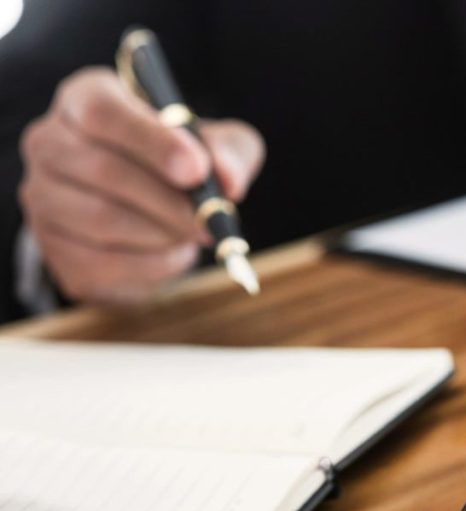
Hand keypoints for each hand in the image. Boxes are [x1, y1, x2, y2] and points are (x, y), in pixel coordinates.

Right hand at [18, 67, 264, 304]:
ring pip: (101, 219)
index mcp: (86, 98)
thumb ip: (230, 152)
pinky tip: (174, 252)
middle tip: (210, 218)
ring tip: (196, 232)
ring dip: (163, 232)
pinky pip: (100, 261)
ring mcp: (42, 197)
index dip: (152, 141)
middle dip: (168, 200)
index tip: (197, 170)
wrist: (156, 215)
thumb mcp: (218, 146)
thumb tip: (227, 181)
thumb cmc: (184, 164)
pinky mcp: (53, 248)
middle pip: (102, 170)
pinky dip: (151, 263)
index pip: (102, 111)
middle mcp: (50, 142)